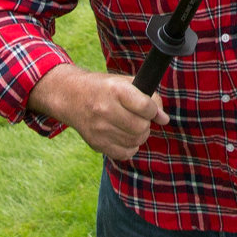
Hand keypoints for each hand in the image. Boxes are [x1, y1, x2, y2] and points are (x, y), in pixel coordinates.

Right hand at [29, 66, 167, 161]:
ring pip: (135, 141)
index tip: (151, 109)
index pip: (145, 107)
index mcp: (115, 90)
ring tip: (132, 126)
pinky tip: (125, 136)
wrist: (72, 97)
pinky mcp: (96, 143)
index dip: (153, 110)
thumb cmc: (104, 88)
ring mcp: (99, 129)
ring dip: (139, 135)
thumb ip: (149, 97)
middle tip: (140, 118)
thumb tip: (164, 118)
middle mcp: (105, 110)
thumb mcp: (125, 83)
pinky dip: (130, 147)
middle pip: (141, 127)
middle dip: (146, 123)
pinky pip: (124, 153)